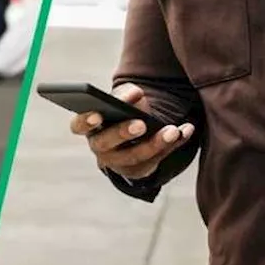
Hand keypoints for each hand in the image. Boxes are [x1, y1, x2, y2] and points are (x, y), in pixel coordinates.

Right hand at [68, 83, 195, 180]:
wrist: (132, 137)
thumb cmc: (121, 112)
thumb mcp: (121, 101)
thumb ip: (125, 95)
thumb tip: (135, 94)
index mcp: (90, 127)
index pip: (78, 125)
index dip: (85, 121)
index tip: (97, 115)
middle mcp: (100, 147)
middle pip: (106, 144)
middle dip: (122, 133)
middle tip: (141, 125)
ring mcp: (118, 162)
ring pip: (135, 157)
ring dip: (155, 143)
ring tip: (172, 130)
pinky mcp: (140, 170)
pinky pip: (157, 160)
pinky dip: (174, 144)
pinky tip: (186, 130)